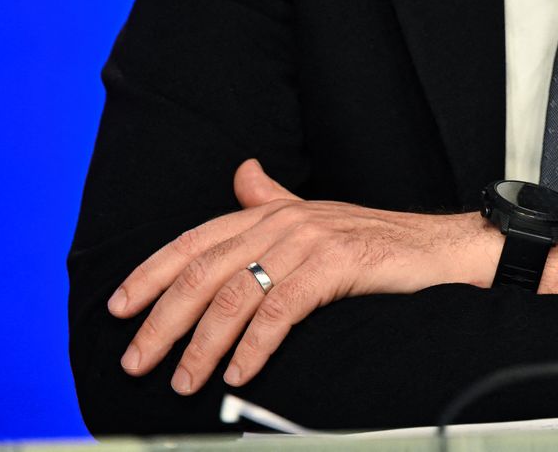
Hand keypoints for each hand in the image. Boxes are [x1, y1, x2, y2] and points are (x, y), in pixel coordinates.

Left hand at [110, 159, 499, 392]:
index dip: (152, 273)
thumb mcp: (314, 217)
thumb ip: (271, 200)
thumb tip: (240, 176)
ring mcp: (307, 242)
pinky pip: (280, 310)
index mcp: (269, 213)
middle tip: (136, 359)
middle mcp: (281, 222)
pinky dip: (254, 346)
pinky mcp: (334, 265)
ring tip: (185, 381)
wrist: (437, 248)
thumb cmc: (374, 240)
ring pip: (236, 295)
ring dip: (203, 345)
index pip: (194, 241)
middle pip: (204, 272)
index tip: (119, 308)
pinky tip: (238, 372)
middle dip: (163, 320)